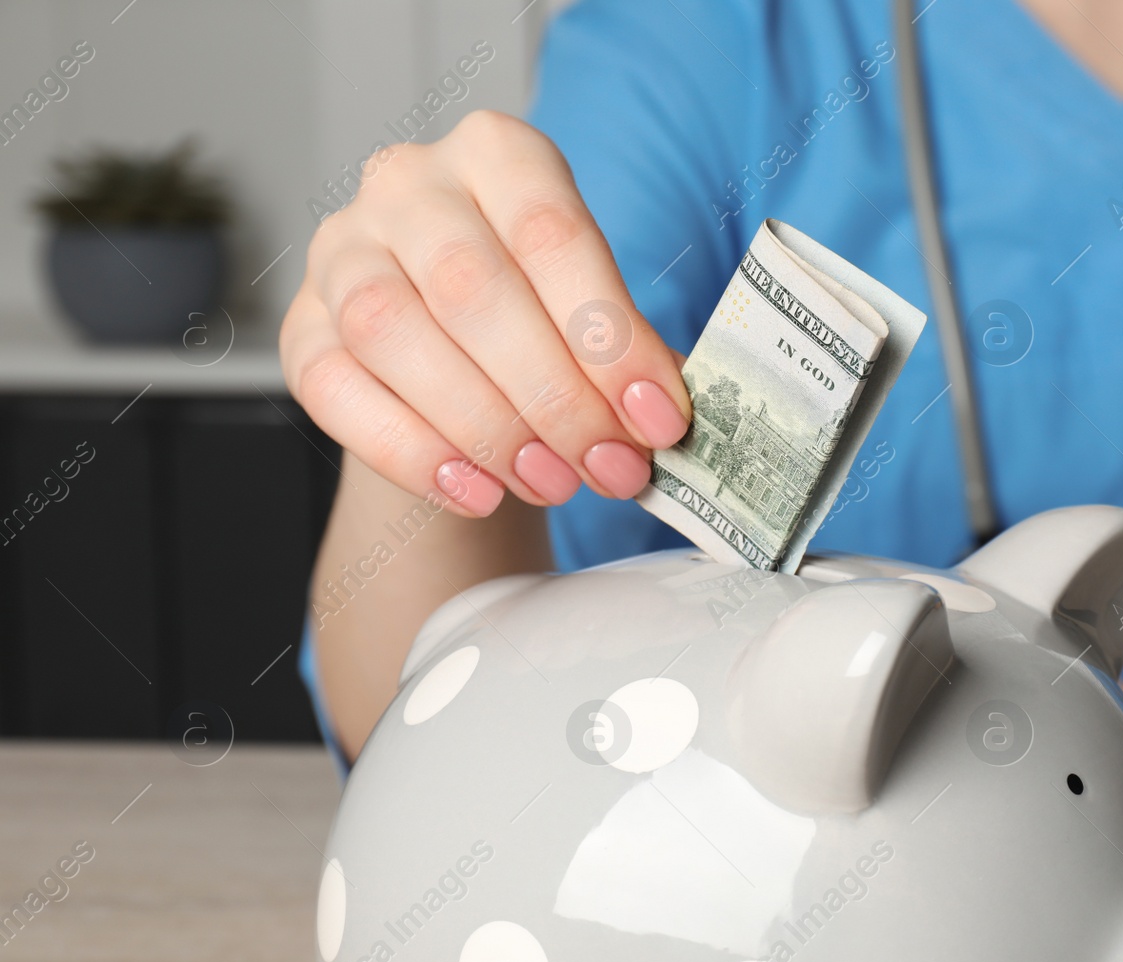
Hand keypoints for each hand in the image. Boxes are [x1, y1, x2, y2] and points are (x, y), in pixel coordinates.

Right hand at [280, 109, 691, 517]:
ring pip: (395, 334)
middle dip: (555, 395)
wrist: (452, 347)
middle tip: (611, 467)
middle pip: (473, 289)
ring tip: (553, 483)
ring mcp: (341, 252)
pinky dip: (411, 451)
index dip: (611, 338)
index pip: (553, 237)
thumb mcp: (588, 309)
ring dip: (485, 426)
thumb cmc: (537, 314)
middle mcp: (408, 185)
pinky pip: (337, 389)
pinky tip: (477, 492)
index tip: (659, 418)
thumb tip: (667, 417)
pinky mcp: (301, 328)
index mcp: (498, 153)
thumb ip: (625, 351)